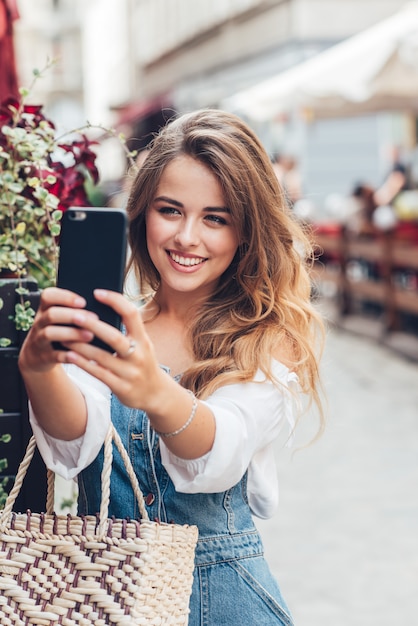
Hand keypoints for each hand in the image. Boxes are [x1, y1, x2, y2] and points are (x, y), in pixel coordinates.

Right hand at [18, 287, 96, 374]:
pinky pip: (54, 355)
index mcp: (45, 309)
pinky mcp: (44, 357)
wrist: (38, 357)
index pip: (48, 296)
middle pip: (51, 314)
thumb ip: (76, 311)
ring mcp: (40, 340)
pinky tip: (82, 354)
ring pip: (50, 333)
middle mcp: (40, 323)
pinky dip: (68, 355)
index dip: (65, 297)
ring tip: (91, 335)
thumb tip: (105, 304)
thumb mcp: (60, 319)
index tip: (84, 301)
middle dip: (72, 315)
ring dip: (72, 333)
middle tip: (94, 317)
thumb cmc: (58, 331)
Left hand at [59, 289, 165, 409]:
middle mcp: (139, 355)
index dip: (115, 301)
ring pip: (101, 357)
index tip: (97, 292)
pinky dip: (83, 363)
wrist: (156, 395)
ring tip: (64, 336)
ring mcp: (130, 373)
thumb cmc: (143, 363)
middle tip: (74, 315)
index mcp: (144, 340)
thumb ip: (127, 331)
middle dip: (93, 326)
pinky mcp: (121, 387)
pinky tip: (70, 355)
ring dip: (81, 345)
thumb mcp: (143, 345)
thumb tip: (101, 309)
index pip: (131, 314)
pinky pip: (98, 374)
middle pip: (114, 337)